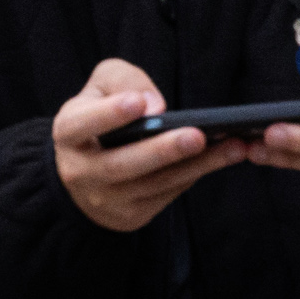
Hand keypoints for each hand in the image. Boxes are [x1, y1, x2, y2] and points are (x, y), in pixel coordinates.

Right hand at [53, 58, 246, 232]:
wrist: (86, 168)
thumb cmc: (98, 115)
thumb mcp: (101, 87)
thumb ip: (123, 82)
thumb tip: (154, 106)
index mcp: (67, 134)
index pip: (83, 125)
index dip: (109, 115)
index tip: (138, 103)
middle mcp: (81, 172)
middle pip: (123, 164)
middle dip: (163, 151)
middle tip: (197, 135)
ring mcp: (106, 200)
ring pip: (154, 183)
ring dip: (196, 166)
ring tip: (232, 147)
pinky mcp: (131, 216)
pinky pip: (167, 195)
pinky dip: (194, 176)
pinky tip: (220, 159)